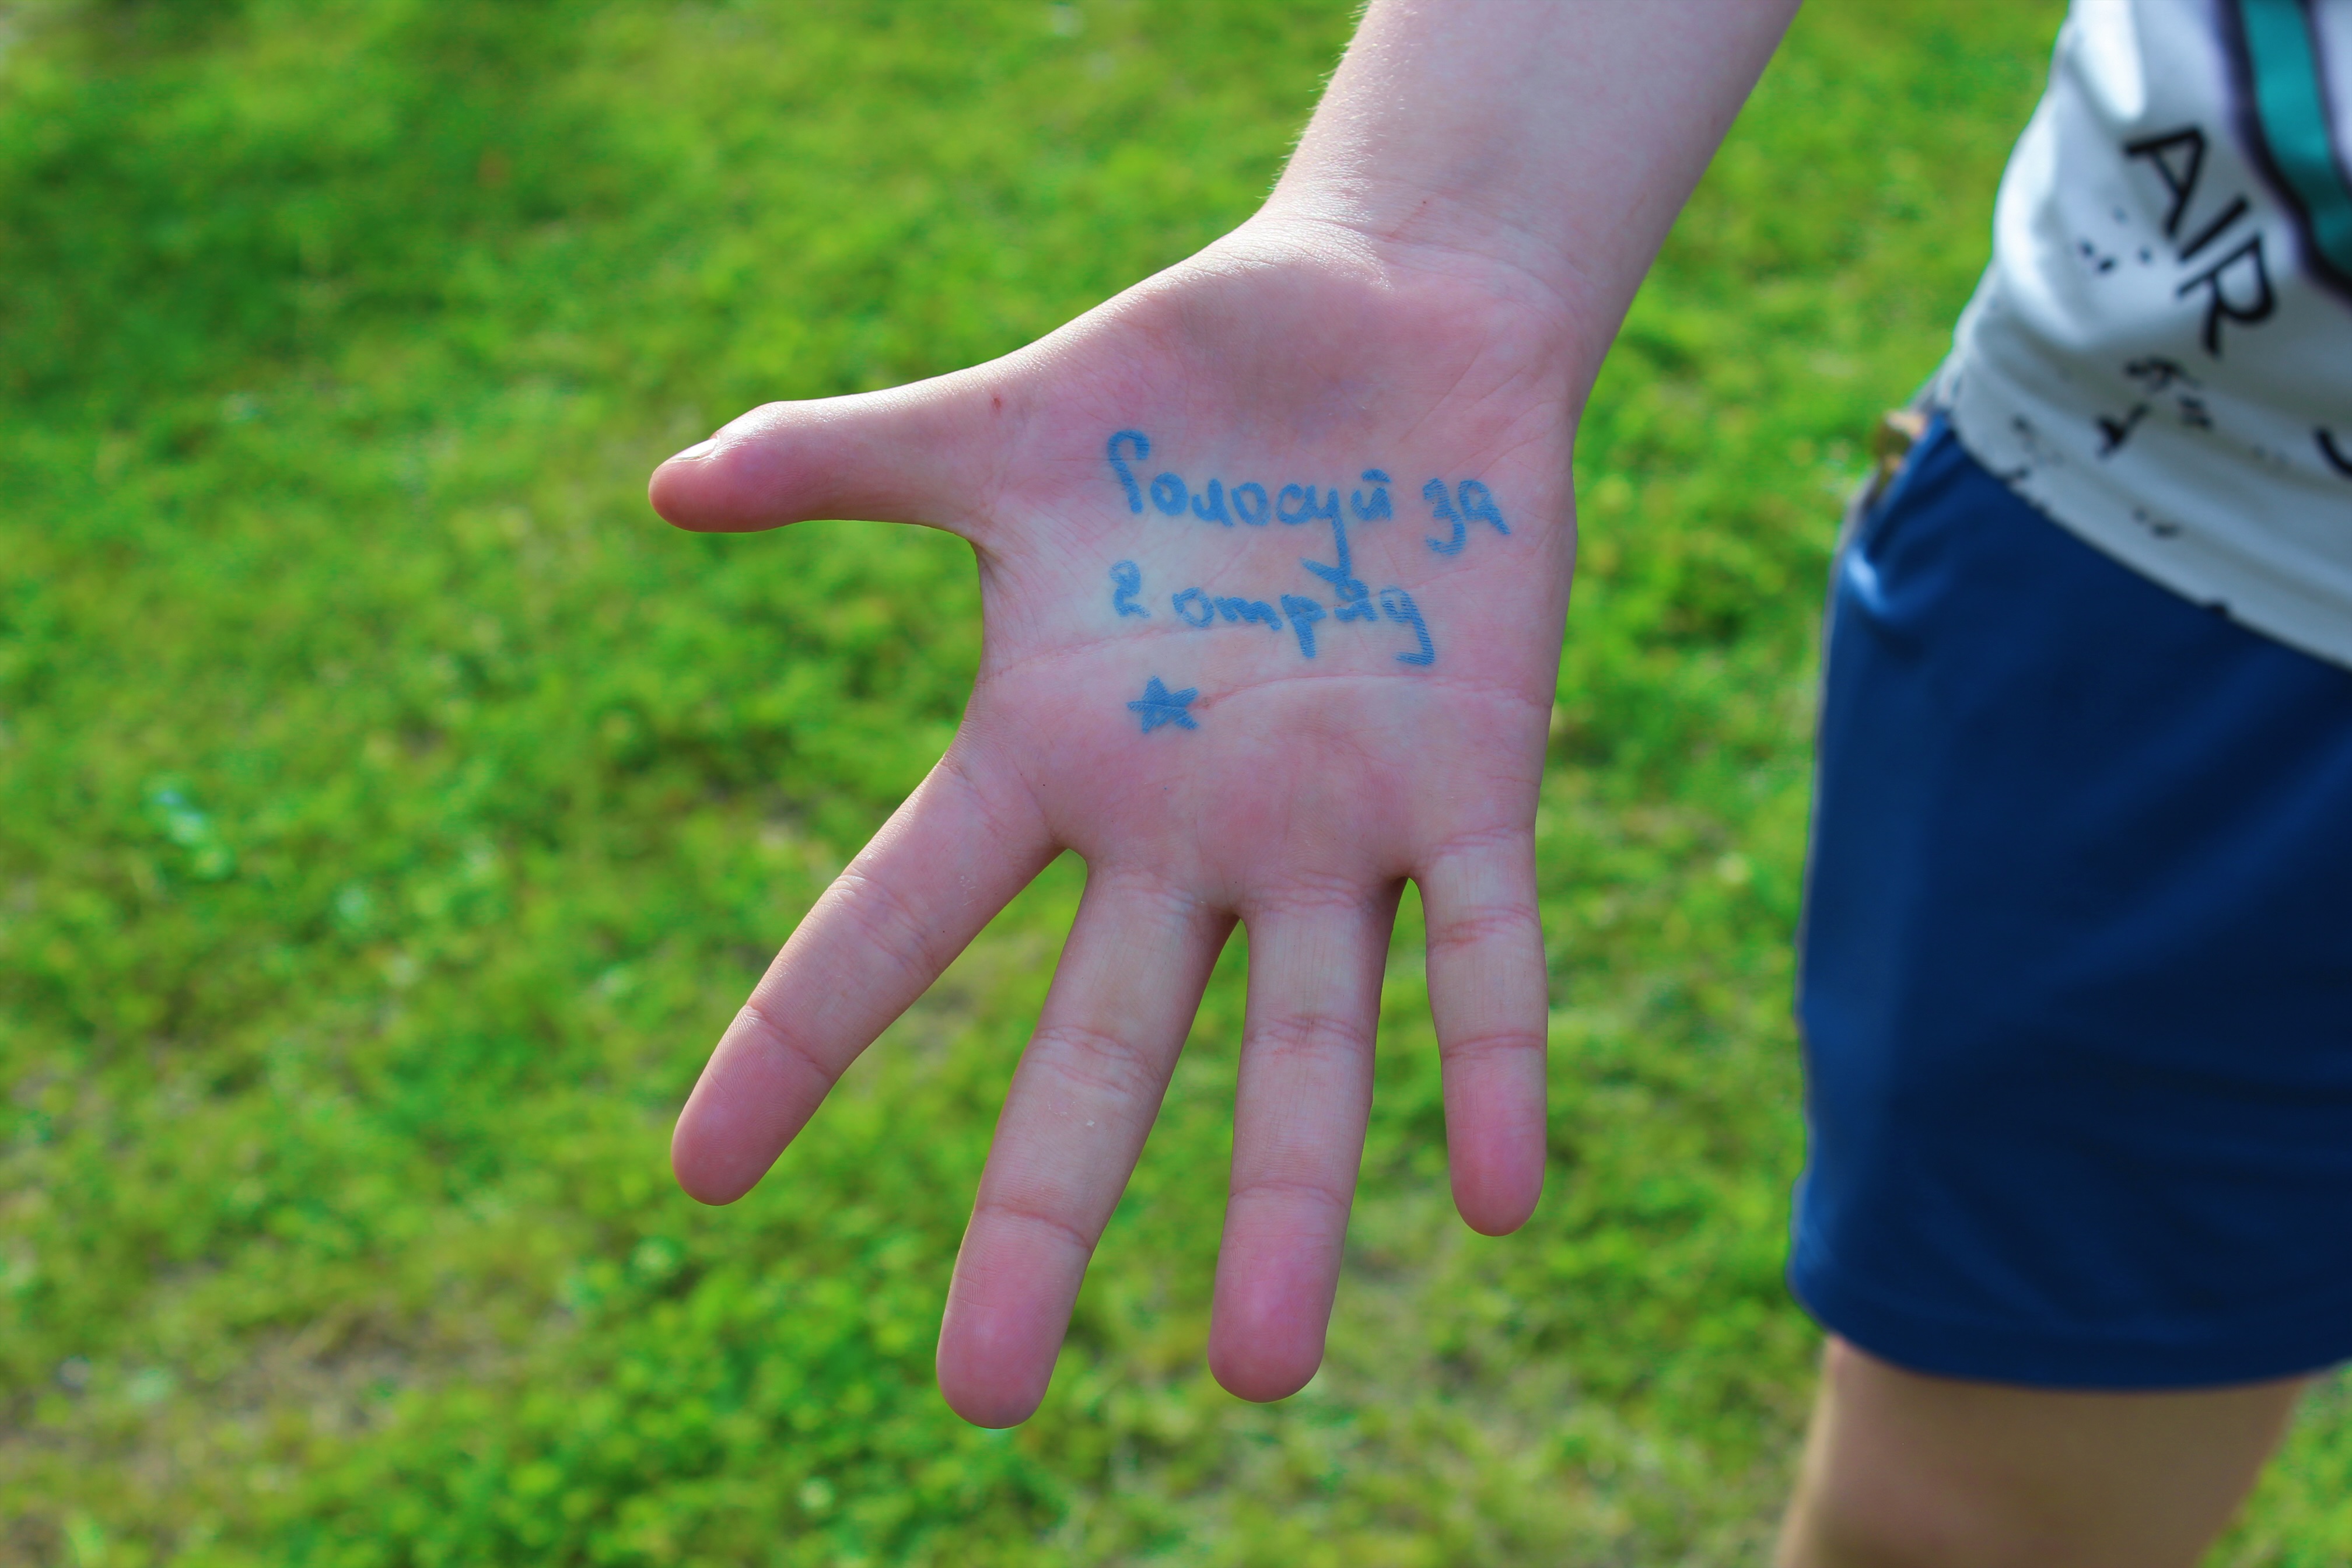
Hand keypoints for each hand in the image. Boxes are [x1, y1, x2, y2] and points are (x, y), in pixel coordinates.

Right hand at [650, 215, 1579, 1426]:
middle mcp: (1182, 827)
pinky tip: (1504, 1198)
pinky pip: (1487, 947)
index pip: (896, 921)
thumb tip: (665, 484)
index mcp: (1053, 750)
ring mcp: (1332, 820)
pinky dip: (1492, 1060)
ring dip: (1287, 1204)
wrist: (1391, 320)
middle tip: (980, 1400)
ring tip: (1257, 1369)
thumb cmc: (1185, 381)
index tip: (698, 1179)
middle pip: (1098, 1048)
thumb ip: (842, 465)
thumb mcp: (997, 431)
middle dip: (1040, 1214)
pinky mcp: (1474, 776)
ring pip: (1303, 1044)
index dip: (795, 1043)